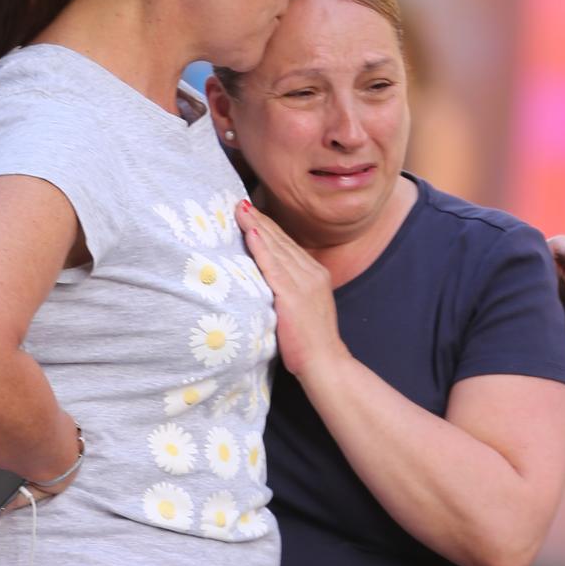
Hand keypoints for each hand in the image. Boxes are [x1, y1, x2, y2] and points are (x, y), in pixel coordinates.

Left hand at [235, 200, 344, 377]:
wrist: (325, 362)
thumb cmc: (309, 340)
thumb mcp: (303, 306)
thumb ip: (290, 289)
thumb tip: (268, 280)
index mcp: (314, 274)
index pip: (287, 244)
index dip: (268, 227)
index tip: (251, 212)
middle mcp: (311, 273)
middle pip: (281, 241)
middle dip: (260, 220)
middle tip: (240, 203)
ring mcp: (303, 283)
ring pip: (276, 248)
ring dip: (257, 227)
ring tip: (240, 211)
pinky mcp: (292, 295)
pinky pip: (273, 266)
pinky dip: (261, 247)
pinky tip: (251, 233)